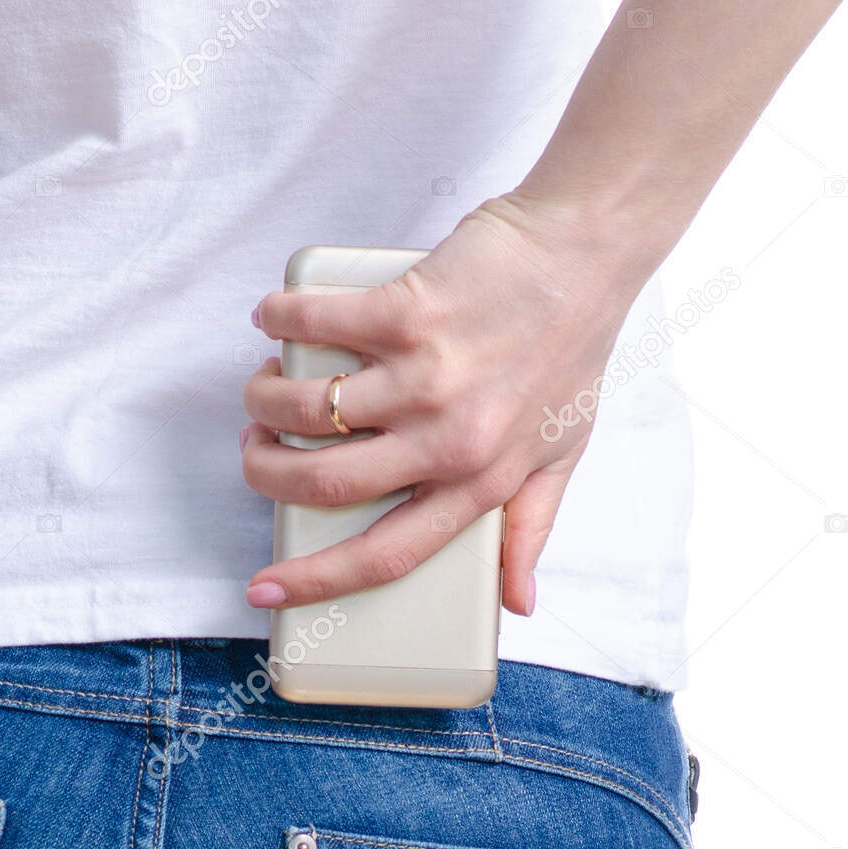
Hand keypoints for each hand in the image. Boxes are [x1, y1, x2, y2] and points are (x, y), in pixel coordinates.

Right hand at [240, 193, 645, 615]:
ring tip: (267, 386)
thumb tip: (517, 602)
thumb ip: (531, 525)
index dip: (318, 581)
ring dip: (264, 400)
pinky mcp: (407, 311)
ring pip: (306, 410)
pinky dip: (279, 321)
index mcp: (479, 483)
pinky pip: (314, 325)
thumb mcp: (561, 452)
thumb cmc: (572, 346)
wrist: (588, 246)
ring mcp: (425, 376)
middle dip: (266, 474)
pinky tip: (275, 320)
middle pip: (323, 485)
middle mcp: (449, 439)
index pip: (386, 556)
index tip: (266, 589)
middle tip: (259, 452)